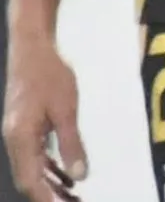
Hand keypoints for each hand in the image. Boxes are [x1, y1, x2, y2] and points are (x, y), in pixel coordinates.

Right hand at [3, 38, 84, 201]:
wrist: (32, 49)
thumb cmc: (50, 76)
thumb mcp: (66, 110)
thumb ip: (71, 143)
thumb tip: (80, 174)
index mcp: (20, 139)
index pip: (30, 180)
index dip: (46, 198)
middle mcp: (13, 140)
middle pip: (28, 178)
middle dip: (49, 194)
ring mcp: (16, 133)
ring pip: (31, 167)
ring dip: (50, 182)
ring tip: (74, 195)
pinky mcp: (23, 126)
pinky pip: (34, 154)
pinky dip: (48, 166)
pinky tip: (66, 173)